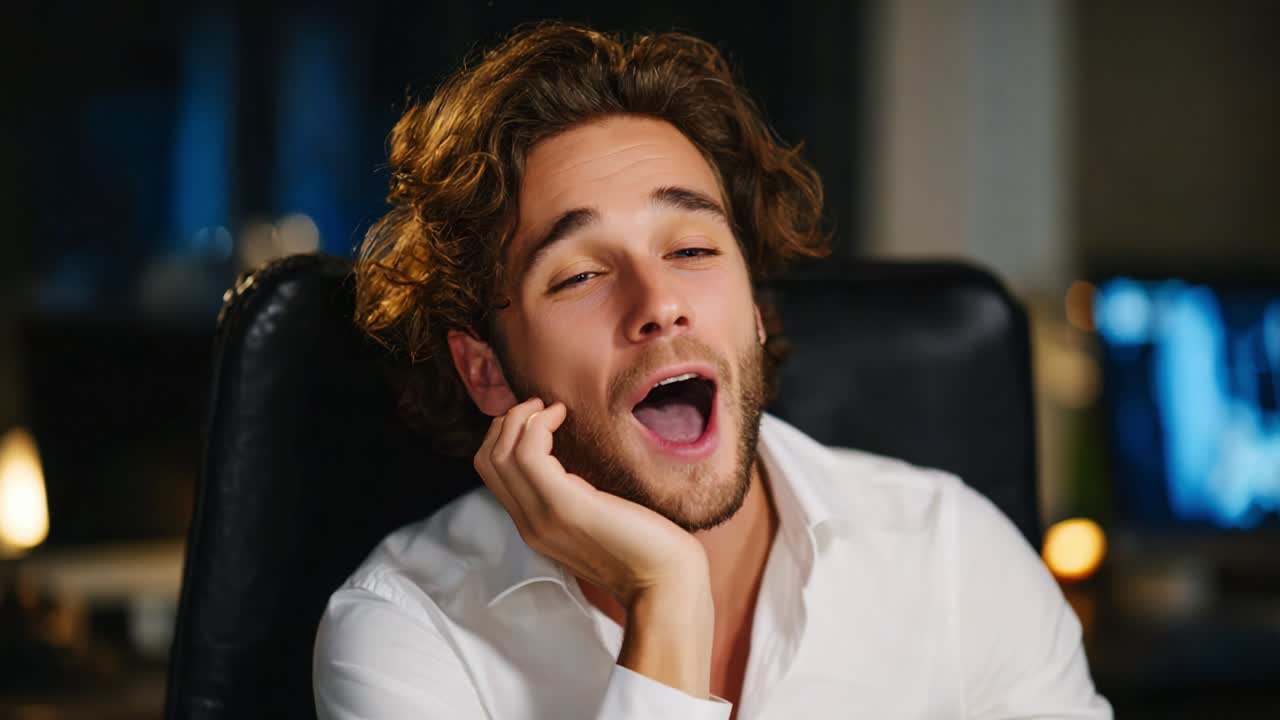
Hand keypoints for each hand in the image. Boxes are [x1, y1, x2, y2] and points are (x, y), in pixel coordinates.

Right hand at [473, 398, 709, 608]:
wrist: (666, 584)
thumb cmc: (645, 548)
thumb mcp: (594, 519)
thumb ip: (572, 498)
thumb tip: (567, 464)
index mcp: (535, 527)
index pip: (492, 474)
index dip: (505, 436)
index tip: (539, 418)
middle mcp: (530, 524)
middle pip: (487, 460)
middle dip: (507, 422)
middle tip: (540, 408)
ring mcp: (543, 517)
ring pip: (500, 454)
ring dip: (520, 418)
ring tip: (550, 409)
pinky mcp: (565, 506)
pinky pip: (528, 455)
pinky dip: (538, 425)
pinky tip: (562, 416)